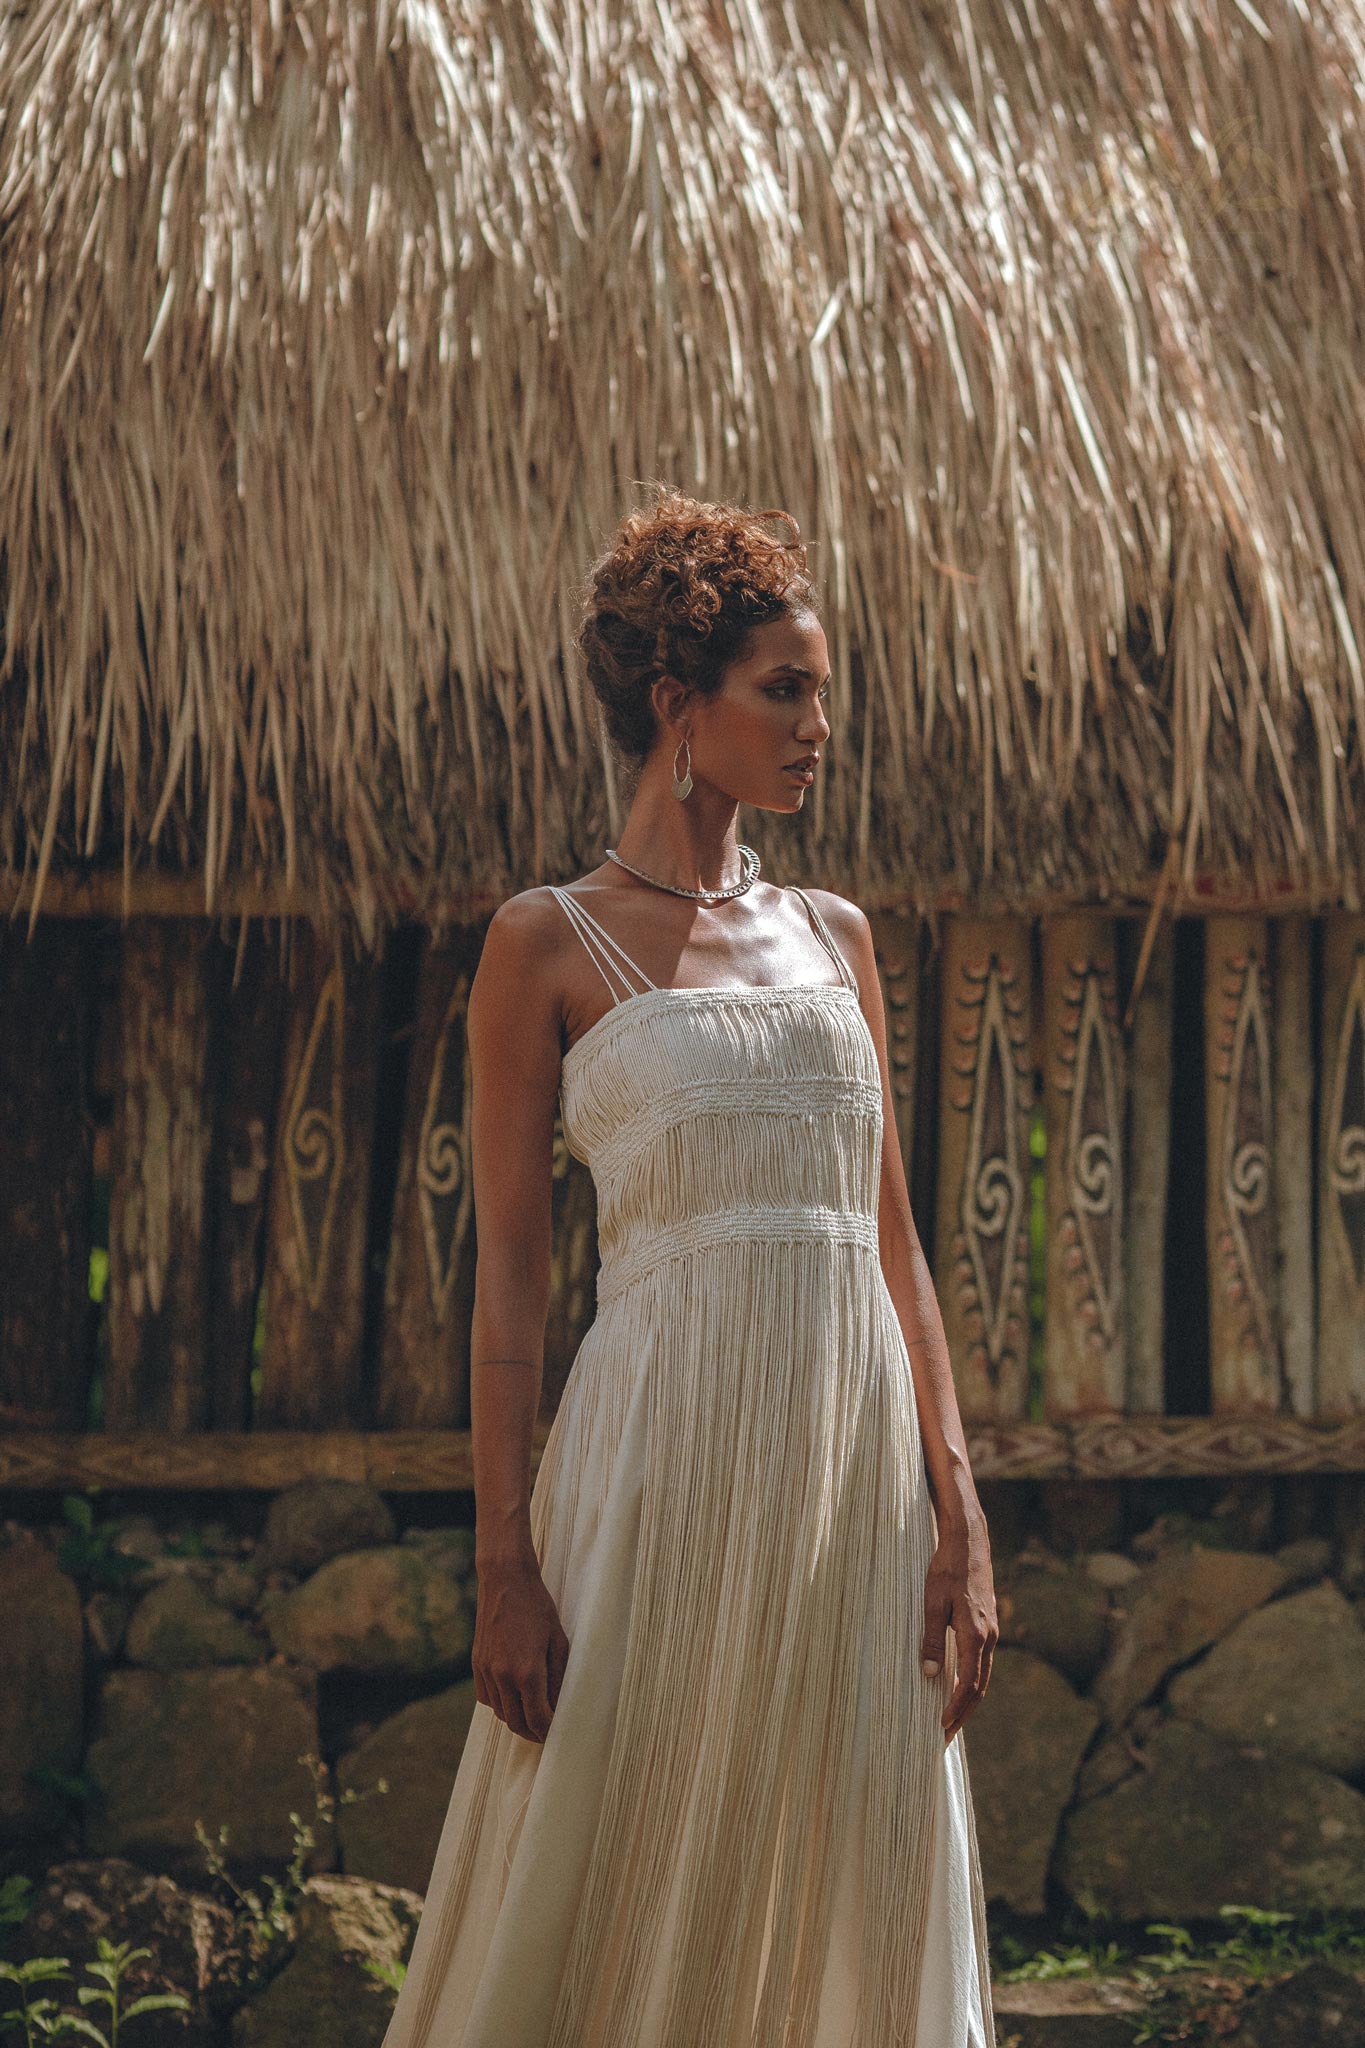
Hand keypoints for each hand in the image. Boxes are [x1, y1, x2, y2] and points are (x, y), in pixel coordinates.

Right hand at [472, 1556, 570, 1742]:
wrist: (505, 1579)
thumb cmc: (537, 1607)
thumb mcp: (558, 1641)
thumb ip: (558, 1677)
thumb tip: (559, 1706)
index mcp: (527, 1672)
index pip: (538, 1718)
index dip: (548, 1731)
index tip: (557, 1733)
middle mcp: (502, 1676)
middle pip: (516, 1722)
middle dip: (532, 1732)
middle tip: (545, 1732)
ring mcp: (486, 1671)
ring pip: (500, 1713)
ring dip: (516, 1719)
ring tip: (531, 1716)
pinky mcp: (476, 1663)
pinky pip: (486, 1698)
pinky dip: (499, 1704)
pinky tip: (512, 1697)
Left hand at [920, 1509, 996, 1742]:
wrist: (969, 1542)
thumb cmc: (947, 1569)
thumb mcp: (932, 1603)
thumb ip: (932, 1639)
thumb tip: (929, 1675)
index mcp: (976, 1636)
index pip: (967, 1685)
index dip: (955, 1709)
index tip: (940, 1728)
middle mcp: (988, 1638)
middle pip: (979, 1687)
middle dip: (962, 1713)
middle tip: (944, 1736)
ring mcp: (991, 1632)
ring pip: (982, 1676)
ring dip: (967, 1700)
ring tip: (950, 1720)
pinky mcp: (987, 1624)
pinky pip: (981, 1663)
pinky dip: (971, 1681)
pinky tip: (956, 1686)